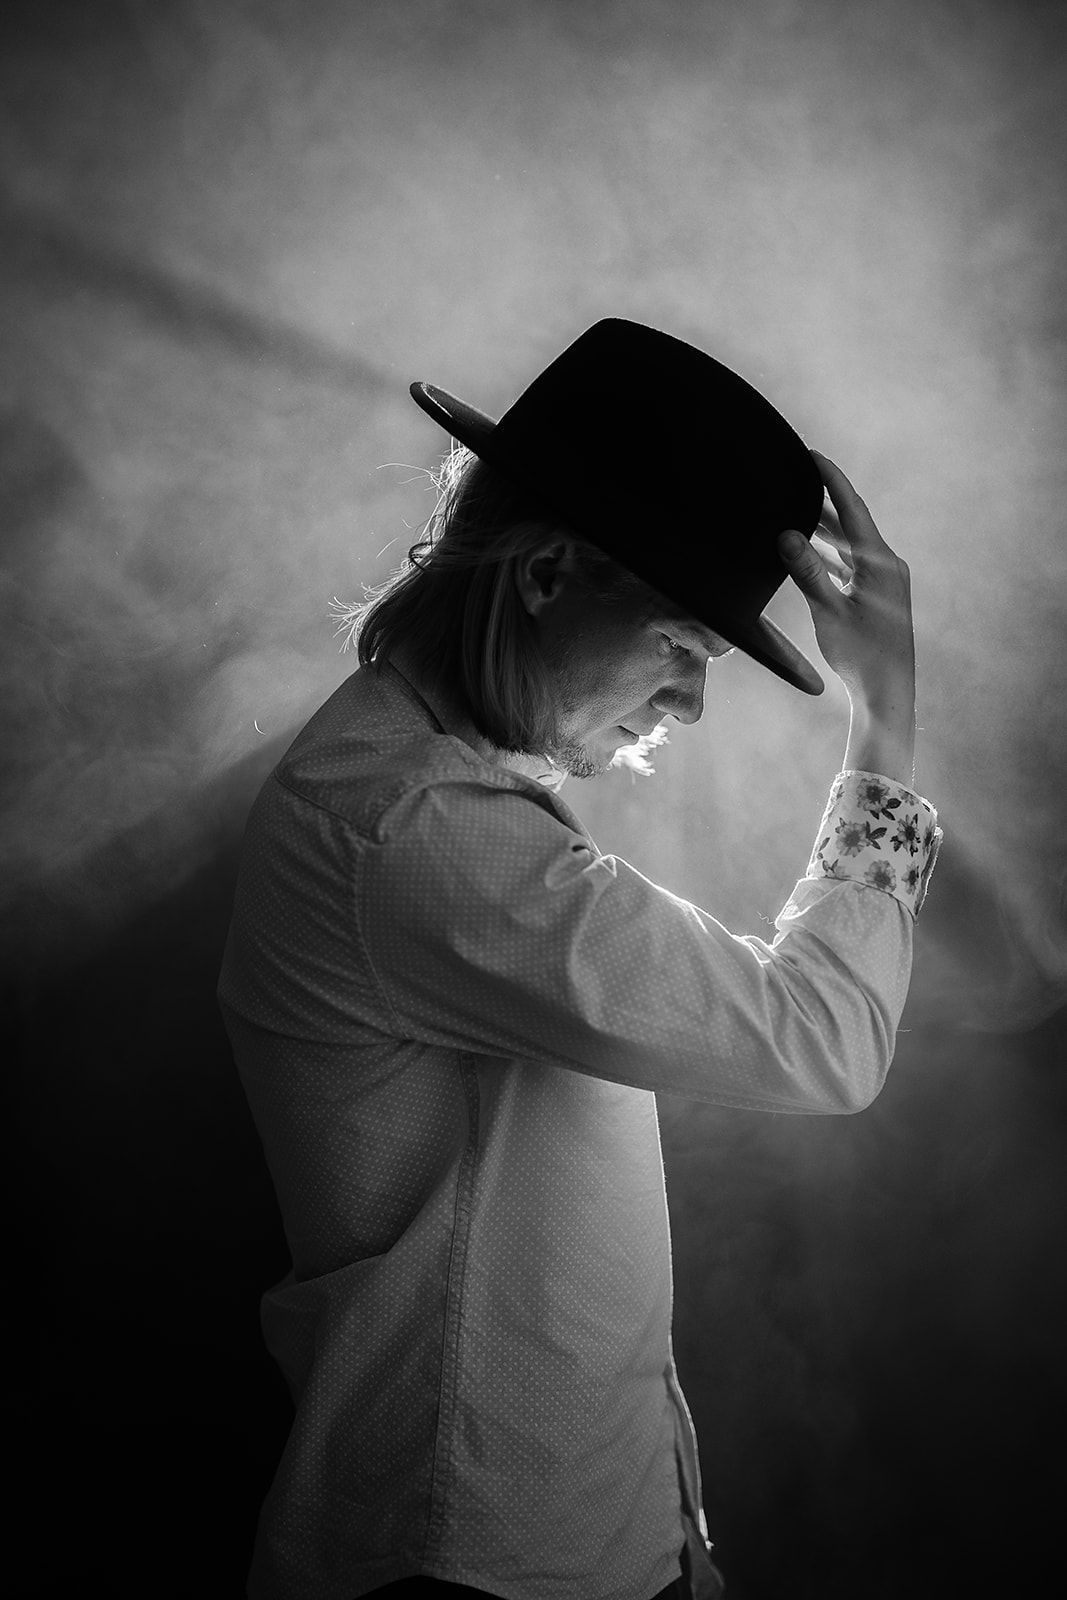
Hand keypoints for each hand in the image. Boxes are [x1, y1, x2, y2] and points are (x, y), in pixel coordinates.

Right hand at [778, 451, 915, 782]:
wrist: (887, 692)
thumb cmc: (861, 654)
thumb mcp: (829, 611)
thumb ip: (808, 572)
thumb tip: (787, 534)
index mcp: (880, 562)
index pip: (852, 508)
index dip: (831, 479)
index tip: (812, 454)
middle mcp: (886, 566)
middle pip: (850, 523)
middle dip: (821, 502)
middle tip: (794, 480)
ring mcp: (883, 581)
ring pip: (848, 545)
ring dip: (823, 531)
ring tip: (794, 511)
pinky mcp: (876, 596)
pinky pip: (849, 564)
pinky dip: (829, 554)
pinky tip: (809, 552)